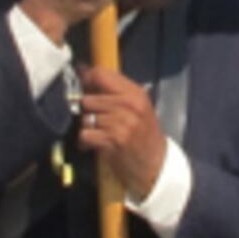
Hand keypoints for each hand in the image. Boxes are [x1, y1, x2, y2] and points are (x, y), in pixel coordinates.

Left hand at [74, 65, 167, 200]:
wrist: (156, 166)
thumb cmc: (144, 136)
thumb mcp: (138, 109)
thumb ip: (115, 92)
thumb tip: (83, 71)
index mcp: (136, 94)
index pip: (101, 75)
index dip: (87, 79)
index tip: (83, 85)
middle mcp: (130, 105)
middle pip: (89, 98)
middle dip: (87, 110)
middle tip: (94, 120)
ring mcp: (122, 122)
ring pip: (85, 117)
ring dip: (86, 127)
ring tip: (97, 134)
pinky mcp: (113, 140)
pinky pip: (85, 134)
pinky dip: (85, 142)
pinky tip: (92, 145)